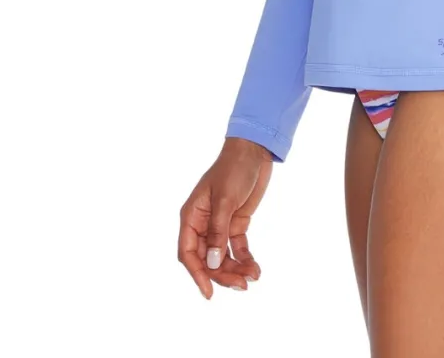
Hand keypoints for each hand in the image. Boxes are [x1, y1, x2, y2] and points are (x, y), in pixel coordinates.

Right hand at [178, 137, 273, 298]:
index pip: (189, 253)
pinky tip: (255, 267)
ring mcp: (220, 225)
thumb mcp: (225, 199)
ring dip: (235, 269)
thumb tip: (213, 263)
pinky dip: (244, 258)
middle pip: (208, 259)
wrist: (254, 150)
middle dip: (223, 274)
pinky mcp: (236, 223)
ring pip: (223, 256)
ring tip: (253, 277)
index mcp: (191, 217)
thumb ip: (218, 232)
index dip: (197, 274)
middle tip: (242, 285)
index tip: (209, 292)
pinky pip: (236, 247)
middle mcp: (203, 224)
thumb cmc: (233, 169)